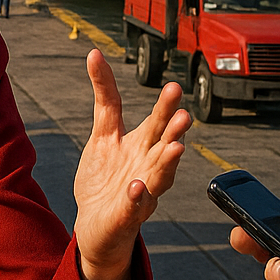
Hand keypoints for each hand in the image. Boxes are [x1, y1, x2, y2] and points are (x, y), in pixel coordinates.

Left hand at [70, 50, 189, 279]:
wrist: (97, 226)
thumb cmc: (105, 178)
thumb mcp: (101, 134)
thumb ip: (105, 97)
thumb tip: (94, 53)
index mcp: (140, 144)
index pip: (153, 120)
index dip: (163, 105)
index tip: (173, 86)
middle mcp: (147, 164)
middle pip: (162, 143)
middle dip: (173, 129)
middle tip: (184, 112)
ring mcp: (141, 189)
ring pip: (160, 174)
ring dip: (168, 161)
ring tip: (176, 147)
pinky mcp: (128, 214)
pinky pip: (136, 206)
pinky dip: (138, 197)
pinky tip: (138, 188)